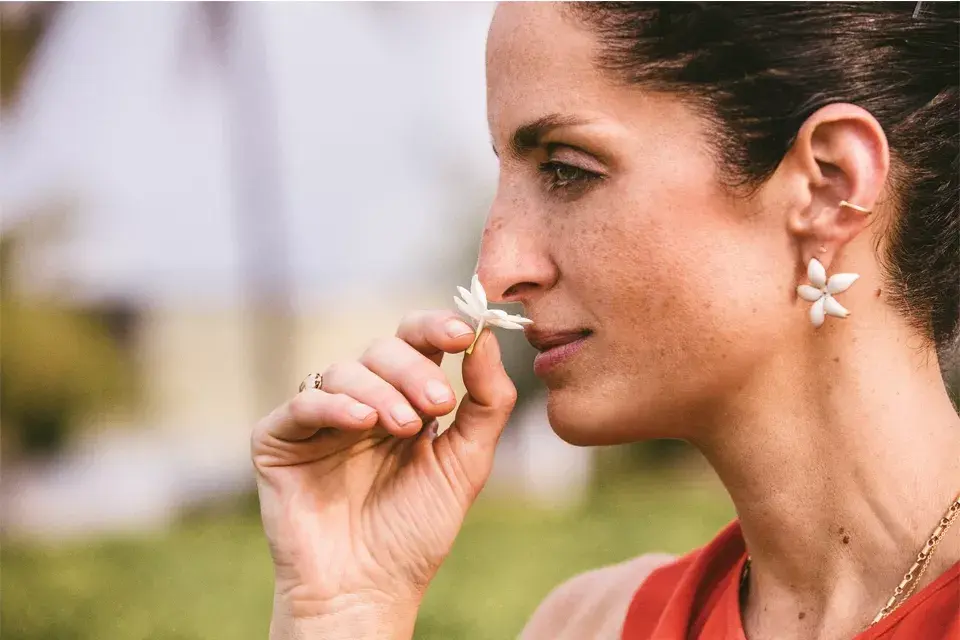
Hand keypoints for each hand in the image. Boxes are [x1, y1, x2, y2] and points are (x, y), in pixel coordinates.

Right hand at [252, 311, 517, 636]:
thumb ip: (486, 402)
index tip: (462, 332)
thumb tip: (488, 337)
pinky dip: (334, 406)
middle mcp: (361, 401)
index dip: (436, 327)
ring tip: (404, 429)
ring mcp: (319, 419)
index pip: (416, 342)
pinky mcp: (278, 439)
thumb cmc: (415, 531)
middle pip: (383, 349)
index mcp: (404, 400)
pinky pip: (303, 403)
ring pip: (345, 371)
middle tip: (437, 403)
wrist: (368, 590)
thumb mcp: (466, 463)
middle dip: (414, 370)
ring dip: (380, 392)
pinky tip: (361, 423)